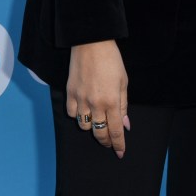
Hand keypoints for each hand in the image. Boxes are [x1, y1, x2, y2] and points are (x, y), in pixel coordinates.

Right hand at [66, 40, 128, 157]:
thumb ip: (123, 106)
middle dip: (105, 141)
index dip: (118, 144)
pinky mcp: (70, 92)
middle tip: (109, 142)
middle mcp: (95, 103)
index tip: (120, 152)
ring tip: (97, 121)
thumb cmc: (111, 60)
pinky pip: (72, 113)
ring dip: (92, 127)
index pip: (115, 131)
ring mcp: (81, 98)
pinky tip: (83, 111)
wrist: (91, 42)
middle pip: (99, 132)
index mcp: (112, 101)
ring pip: (84, 126)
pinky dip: (78, 116)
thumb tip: (125, 124)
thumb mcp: (123, 82)